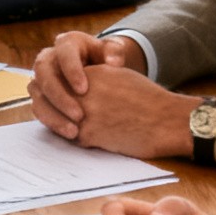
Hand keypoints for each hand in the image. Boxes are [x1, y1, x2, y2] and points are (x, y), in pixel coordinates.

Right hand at [28, 30, 140, 136]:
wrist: (97, 70)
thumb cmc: (107, 60)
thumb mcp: (113, 52)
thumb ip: (115, 53)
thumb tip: (113, 62)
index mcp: (67, 43)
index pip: (63, 53)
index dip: (71, 71)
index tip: (84, 90)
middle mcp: (49, 58)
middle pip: (44, 73)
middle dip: (59, 95)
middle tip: (79, 115)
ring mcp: (42, 77)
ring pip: (37, 93)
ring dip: (52, 113)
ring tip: (73, 131)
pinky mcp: (41, 95)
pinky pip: (38, 108)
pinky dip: (52, 122)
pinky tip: (69, 134)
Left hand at [34, 60, 200, 159]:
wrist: (165, 120)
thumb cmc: (147, 99)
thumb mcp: (116, 76)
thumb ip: (93, 79)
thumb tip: (77, 87)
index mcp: (89, 75)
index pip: (57, 80)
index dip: (53, 91)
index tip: (53, 96)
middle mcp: (81, 92)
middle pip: (50, 99)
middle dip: (49, 107)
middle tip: (51, 112)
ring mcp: (82, 114)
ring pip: (57, 120)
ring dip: (58, 124)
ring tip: (68, 127)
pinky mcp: (88, 135)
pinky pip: (72, 139)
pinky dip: (76, 140)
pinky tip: (88, 138)